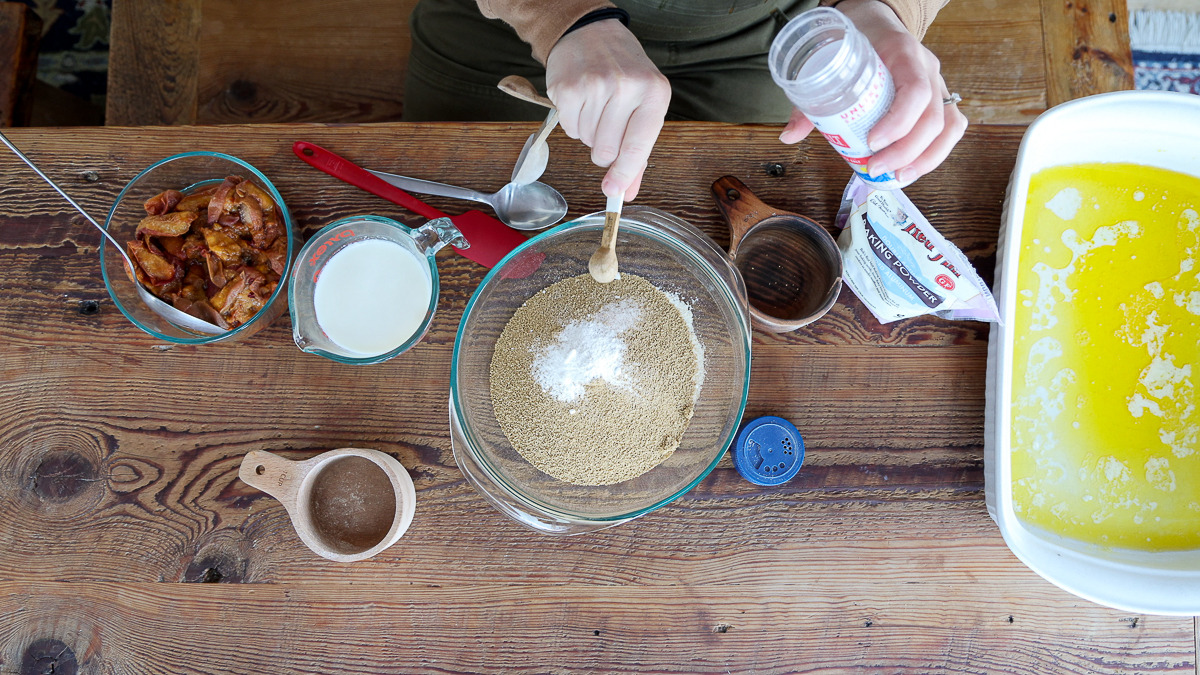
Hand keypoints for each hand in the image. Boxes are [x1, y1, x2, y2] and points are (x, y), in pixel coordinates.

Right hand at [546, 19, 671, 200]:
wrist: (591, 32)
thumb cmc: (624, 71)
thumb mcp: (644, 104)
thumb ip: (637, 152)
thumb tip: (625, 192)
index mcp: (654, 92)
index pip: (638, 147)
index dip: (624, 175)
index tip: (614, 194)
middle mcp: (626, 87)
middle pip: (606, 152)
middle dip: (604, 149)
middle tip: (607, 124)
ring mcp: (595, 87)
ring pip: (587, 142)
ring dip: (589, 132)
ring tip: (596, 105)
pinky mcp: (568, 88)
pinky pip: (569, 129)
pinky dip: (574, 122)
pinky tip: (581, 100)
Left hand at [779, 0, 967, 186]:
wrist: (875, 18)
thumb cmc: (854, 39)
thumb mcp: (830, 58)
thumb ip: (810, 99)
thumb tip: (788, 136)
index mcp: (903, 52)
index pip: (915, 91)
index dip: (898, 122)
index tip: (872, 143)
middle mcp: (927, 68)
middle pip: (934, 117)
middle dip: (906, 152)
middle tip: (877, 169)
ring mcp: (938, 83)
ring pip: (949, 126)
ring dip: (925, 159)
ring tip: (898, 177)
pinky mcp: (939, 98)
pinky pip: (951, 127)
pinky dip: (935, 152)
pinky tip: (912, 168)